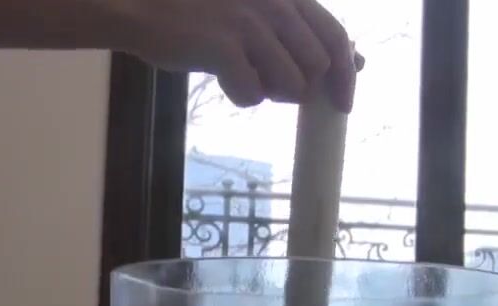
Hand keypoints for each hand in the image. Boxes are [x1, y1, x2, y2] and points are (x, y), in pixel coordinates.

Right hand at [115, 0, 361, 110]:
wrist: (140, 8)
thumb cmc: (202, 14)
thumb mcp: (259, 13)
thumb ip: (302, 33)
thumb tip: (357, 62)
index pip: (336, 36)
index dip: (346, 75)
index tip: (344, 104)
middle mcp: (273, 2)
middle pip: (317, 68)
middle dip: (299, 86)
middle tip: (267, 80)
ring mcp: (248, 23)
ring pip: (291, 86)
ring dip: (269, 91)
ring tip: (240, 73)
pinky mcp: (224, 46)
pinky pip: (254, 95)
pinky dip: (240, 96)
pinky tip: (221, 78)